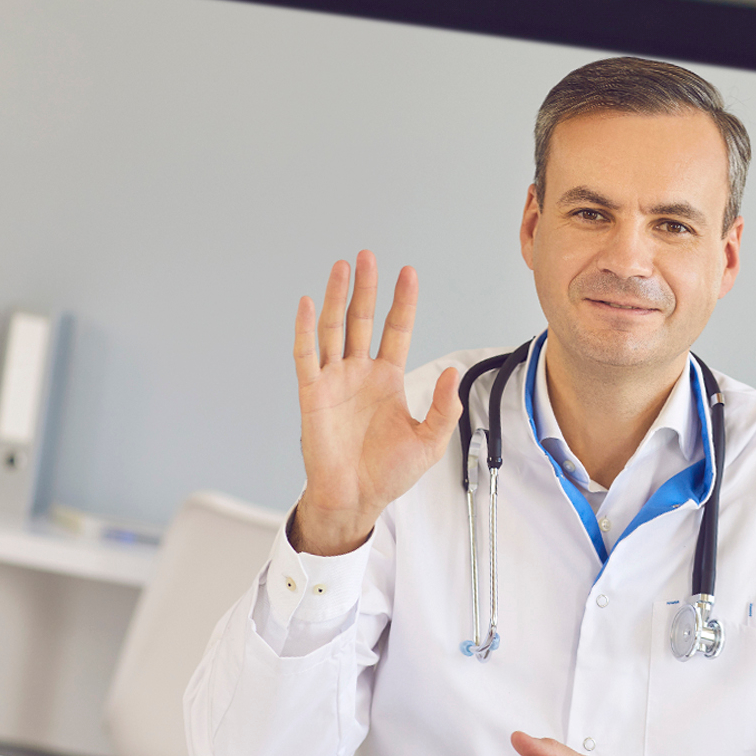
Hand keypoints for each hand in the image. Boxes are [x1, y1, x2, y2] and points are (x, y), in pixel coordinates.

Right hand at [287, 248, 456, 561]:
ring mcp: (334, 381)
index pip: (396, 330)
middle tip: (368, 256)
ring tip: (343, 268)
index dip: (402, 302)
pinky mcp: (312, 394)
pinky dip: (305, 330)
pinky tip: (306, 305)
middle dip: (367, 288)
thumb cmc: (388, 473)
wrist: (355, 498)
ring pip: (335, 330)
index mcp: (387, 379)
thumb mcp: (429, 441)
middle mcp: (359, 373)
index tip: (408, 273)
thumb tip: (450, 374)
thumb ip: (443, 408)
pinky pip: (307, 356)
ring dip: (338, 298)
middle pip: (363, 320)